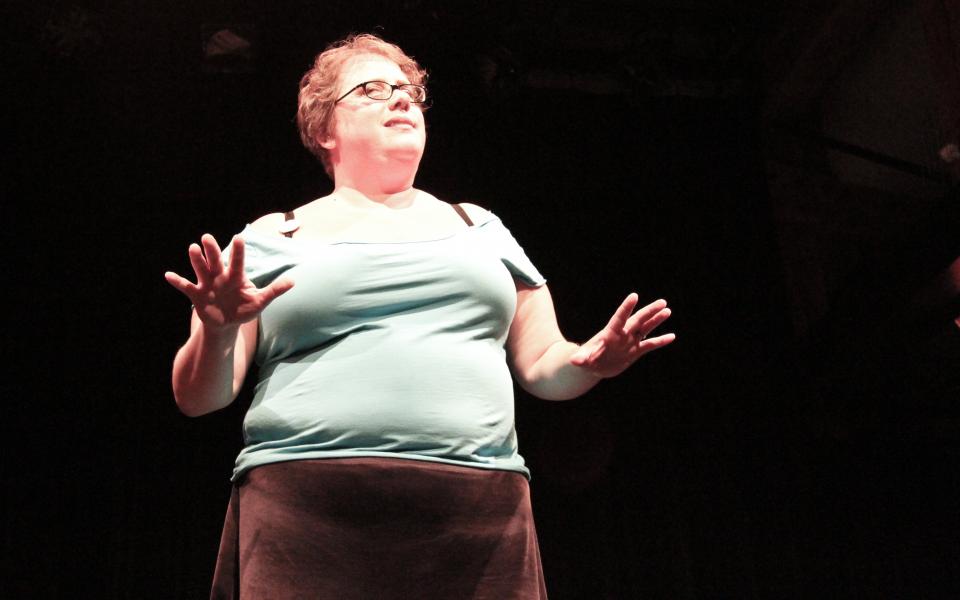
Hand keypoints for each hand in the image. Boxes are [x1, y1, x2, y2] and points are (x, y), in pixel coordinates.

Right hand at [164, 234, 293, 330]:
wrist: (227, 323)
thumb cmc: (245, 308)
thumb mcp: (260, 301)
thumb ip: (274, 291)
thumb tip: (293, 281)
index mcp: (236, 277)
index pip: (237, 262)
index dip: (238, 251)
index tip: (238, 237)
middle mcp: (220, 276)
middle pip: (215, 260)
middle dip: (212, 250)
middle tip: (206, 237)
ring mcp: (207, 284)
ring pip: (201, 269)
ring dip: (196, 260)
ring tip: (192, 248)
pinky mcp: (197, 295)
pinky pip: (186, 286)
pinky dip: (178, 281)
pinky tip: (168, 275)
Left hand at [570, 294, 674, 377]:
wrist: (593, 366)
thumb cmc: (585, 360)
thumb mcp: (582, 360)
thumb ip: (581, 359)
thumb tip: (574, 360)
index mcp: (610, 334)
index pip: (619, 318)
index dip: (626, 308)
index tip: (634, 296)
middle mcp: (622, 335)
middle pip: (637, 320)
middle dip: (649, 311)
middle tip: (662, 302)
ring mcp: (630, 342)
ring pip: (645, 328)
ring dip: (656, 320)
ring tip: (667, 311)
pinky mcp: (635, 351)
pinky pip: (650, 345)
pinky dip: (660, 341)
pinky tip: (672, 336)